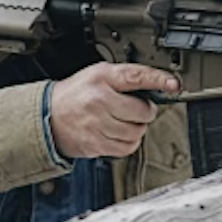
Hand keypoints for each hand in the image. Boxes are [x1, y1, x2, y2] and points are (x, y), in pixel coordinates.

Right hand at [49, 63, 179, 158]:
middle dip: (146, 111)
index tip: (174, 84)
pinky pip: (126, 148)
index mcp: (101, 79)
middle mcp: (100, 101)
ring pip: (137, 132)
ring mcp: (97, 125)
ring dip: (138, 128)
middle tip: (137, 108)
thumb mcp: (97, 74)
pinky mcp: (96, 144)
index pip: (136, 77)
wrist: (47, 116)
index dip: (158, 80)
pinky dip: (129, 142)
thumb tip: (155, 86)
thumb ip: (124, 78)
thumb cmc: (75, 94)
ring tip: (126, 121)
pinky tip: (120, 134)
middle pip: (142, 112)